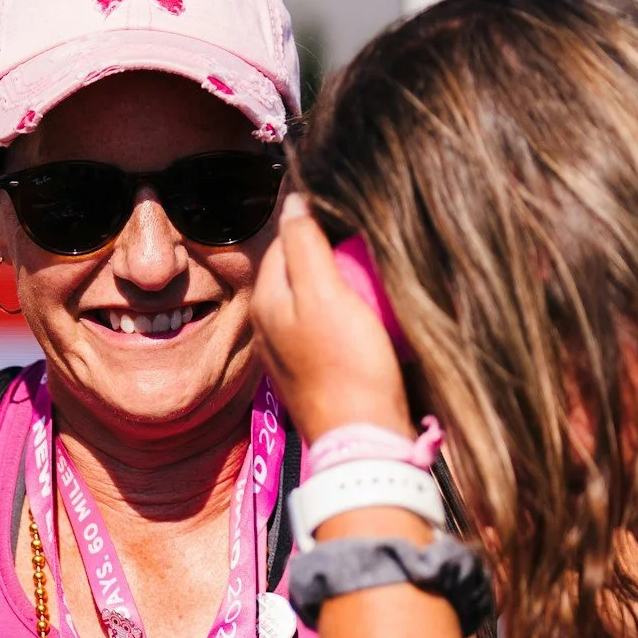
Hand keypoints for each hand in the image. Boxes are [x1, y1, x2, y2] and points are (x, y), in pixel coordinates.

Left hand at [250, 194, 412, 440]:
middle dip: (326, 249)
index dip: (314, 219)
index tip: (348, 207)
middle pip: (298, 268)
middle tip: (365, 235)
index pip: (283, 240)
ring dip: (338, 278)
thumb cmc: (346, 363)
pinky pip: (327, 322)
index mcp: (266, 300)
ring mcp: (290, 348)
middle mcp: (268, 323)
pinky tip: (370, 308)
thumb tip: (292, 200)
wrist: (362, 437)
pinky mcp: (315, 367)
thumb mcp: (325, 294)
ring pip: (314, 295)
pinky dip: (346, 307)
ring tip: (371, 266)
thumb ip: (305, 245)